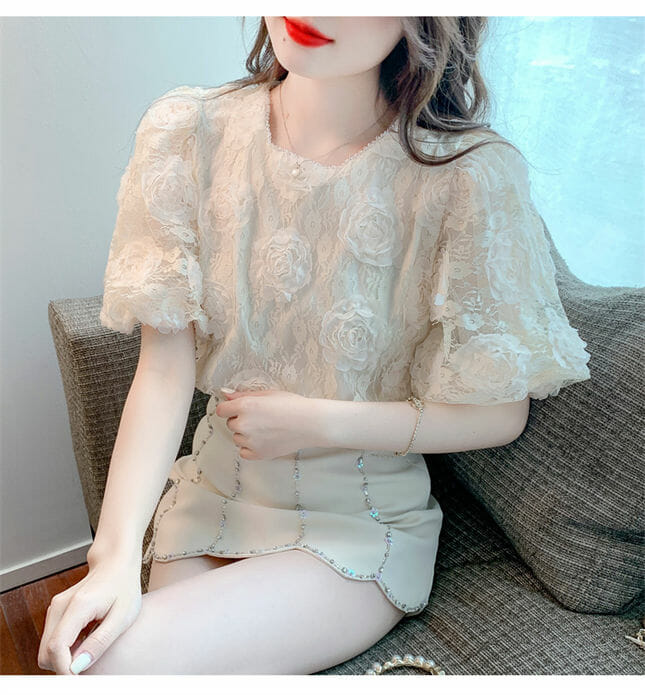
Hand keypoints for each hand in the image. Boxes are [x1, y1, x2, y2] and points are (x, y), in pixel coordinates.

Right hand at [38, 556, 141, 674]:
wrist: (116, 563)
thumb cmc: (123, 587)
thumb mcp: (122, 616)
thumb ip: (100, 642)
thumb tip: (78, 667)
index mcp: (77, 606)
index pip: (56, 648)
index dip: (65, 670)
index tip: (81, 678)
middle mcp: (59, 607)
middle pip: (46, 654)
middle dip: (64, 666)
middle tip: (90, 663)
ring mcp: (55, 608)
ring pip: (47, 650)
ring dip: (65, 658)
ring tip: (92, 646)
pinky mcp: (56, 612)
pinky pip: (53, 641)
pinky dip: (66, 648)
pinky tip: (86, 638)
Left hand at [215, 389, 323, 459]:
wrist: (311, 423)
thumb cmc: (292, 405)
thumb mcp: (267, 393)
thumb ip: (243, 395)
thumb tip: (225, 394)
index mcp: (245, 406)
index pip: (222, 410)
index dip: (230, 408)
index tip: (238, 409)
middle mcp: (244, 424)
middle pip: (230, 424)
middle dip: (241, 420)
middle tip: (260, 418)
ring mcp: (250, 441)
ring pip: (237, 438)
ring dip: (246, 434)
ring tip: (266, 429)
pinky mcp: (258, 454)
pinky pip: (244, 452)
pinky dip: (251, 447)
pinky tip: (264, 439)